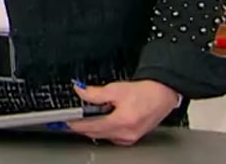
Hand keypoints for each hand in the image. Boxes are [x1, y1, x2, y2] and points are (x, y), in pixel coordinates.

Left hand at [66, 79, 180, 145]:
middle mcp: (125, 133)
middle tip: (69, 119)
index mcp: (121, 122)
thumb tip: (79, 91)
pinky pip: (112, 136)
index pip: (90, 126)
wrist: (162, 93)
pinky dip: (103, 130)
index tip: (63, 121)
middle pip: (95, 133)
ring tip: (84, 118)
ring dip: (92, 128)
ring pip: (103, 136)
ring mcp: (129, 137)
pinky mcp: (133, 137)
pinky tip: (100, 122)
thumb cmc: (144, 92)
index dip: (75, 124)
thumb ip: (94, 93)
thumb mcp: (115, 88)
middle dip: (81, 127)